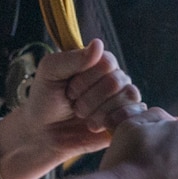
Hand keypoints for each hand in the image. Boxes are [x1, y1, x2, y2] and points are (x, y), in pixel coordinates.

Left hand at [0, 40, 141, 178]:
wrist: (43, 134)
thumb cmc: (45, 99)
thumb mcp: (50, 72)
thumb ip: (73, 58)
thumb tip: (98, 44)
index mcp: (98, 63)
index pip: (107, 62)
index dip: (86, 78)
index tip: (68, 88)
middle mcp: (114, 79)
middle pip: (116, 82)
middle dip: (89, 98)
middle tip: (74, 105)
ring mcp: (121, 100)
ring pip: (126, 98)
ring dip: (98, 112)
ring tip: (83, 117)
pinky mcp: (124, 120)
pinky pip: (134, 116)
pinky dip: (112, 121)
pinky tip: (95, 126)